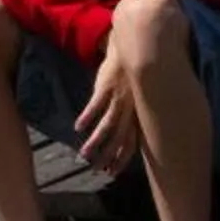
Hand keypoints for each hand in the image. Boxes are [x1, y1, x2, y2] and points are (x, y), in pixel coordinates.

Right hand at [74, 51, 139, 175]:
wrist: (135, 48)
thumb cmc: (137, 75)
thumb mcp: (141, 96)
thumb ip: (136, 114)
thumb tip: (135, 133)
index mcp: (138, 114)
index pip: (131, 142)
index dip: (122, 158)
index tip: (113, 172)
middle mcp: (130, 110)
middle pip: (119, 138)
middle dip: (108, 156)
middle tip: (98, 170)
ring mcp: (118, 98)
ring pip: (107, 125)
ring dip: (96, 141)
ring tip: (85, 154)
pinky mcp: (107, 86)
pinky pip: (96, 105)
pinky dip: (88, 116)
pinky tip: (78, 127)